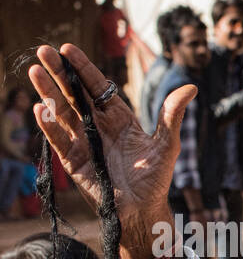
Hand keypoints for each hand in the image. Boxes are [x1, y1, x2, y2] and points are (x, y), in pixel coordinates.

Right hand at [29, 44, 194, 258]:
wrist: (143, 210)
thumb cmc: (156, 178)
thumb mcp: (167, 144)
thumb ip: (172, 115)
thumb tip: (191, 87)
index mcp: (118, 118)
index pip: (97, 87)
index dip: (83, 68)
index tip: (68, 48)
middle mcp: (97, 125)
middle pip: (74, 94)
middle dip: (60, 73)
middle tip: (43, 51)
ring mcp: (82, 141)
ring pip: (62, 112)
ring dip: (48, 92)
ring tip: (35, 71)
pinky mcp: (72, 160)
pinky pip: (58, 139)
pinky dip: (49, 125)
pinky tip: (41, 108)